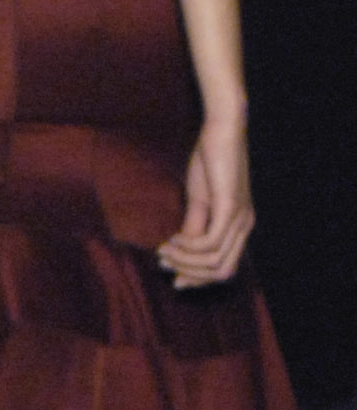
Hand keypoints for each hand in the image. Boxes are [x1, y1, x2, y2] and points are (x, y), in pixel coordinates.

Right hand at [158, 114, 252, 287]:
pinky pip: (210, 243)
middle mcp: (245, 227)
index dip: (198, 278)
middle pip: (222, 272)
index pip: (224, 268)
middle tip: (165, 264)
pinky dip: (187, 247)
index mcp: (240, 226)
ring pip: (214, 262)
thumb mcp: (199, 201)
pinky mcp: (230, 209)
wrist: (222, 130)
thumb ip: (193, 227)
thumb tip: (180, 251)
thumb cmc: (210, 161)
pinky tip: (172, 239)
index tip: (173, 276)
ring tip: (164, 249)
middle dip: (191, 274)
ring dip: (185, 261)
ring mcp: (240, 219)